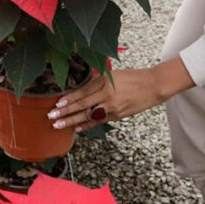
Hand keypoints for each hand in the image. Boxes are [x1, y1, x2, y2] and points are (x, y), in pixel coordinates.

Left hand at [47, 58, 194, 132]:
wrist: (153, 85)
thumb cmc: (133, 77)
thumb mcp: (113, 75)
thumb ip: (98, 81)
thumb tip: (81, 88)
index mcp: (105, 82)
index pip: (82, 92)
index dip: (68, 99)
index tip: (56, 104)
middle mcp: (107, 94)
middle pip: (82, 104)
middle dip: (65, 112)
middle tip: (51, 117)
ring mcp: (113, 106)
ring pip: (89, 115)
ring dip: (72, 121)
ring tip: (59, 125)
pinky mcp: (119, 115)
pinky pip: (100, 121)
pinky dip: (87, 125)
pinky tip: (77, 128)